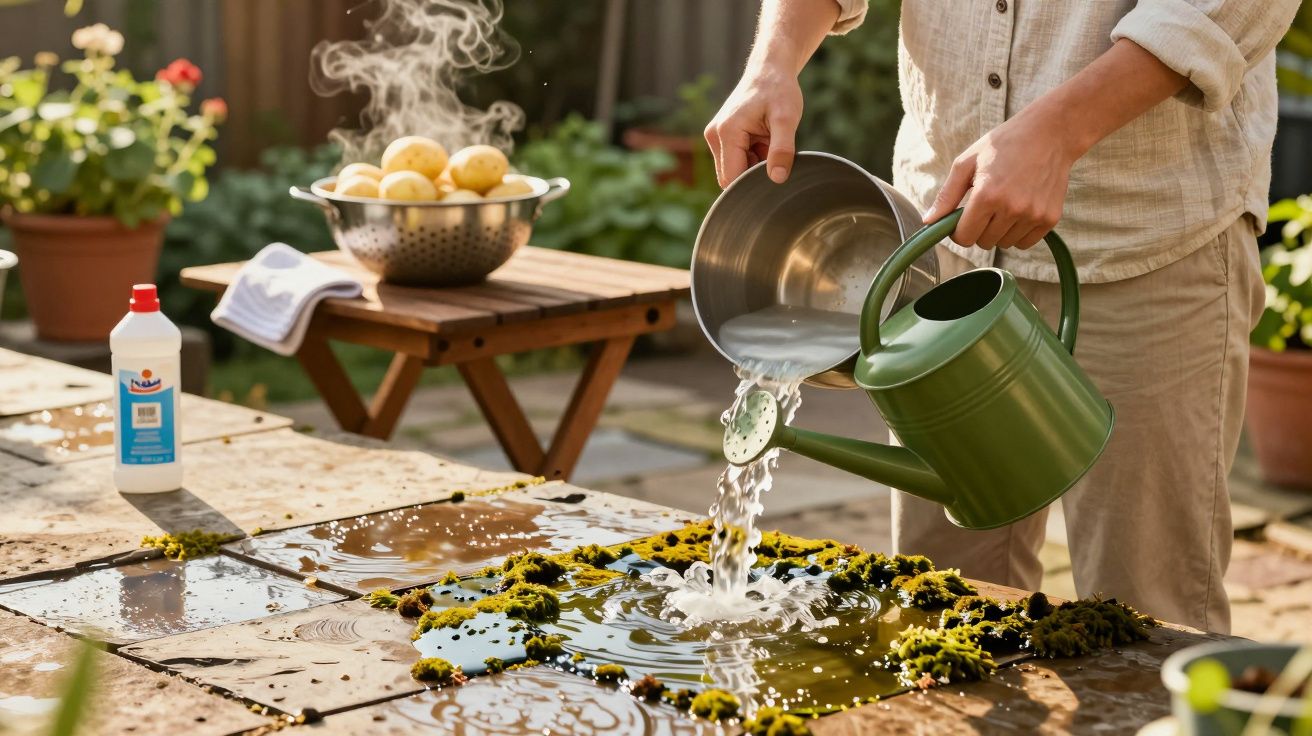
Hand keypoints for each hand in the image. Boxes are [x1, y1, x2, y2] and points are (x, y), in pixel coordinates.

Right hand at [704, 67, 802, 186]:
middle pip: (730, 176)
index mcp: (726, 132)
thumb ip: (782, 149)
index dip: (751, 184)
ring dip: (753, 164)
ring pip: (733, 169)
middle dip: (752, 174)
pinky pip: (735, 159)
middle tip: (775, 153)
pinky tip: (763, 140)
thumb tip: (777, 179)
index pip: (731, 179)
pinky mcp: (720, 135)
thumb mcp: (787, 119)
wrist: (770, 69)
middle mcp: (714, 135)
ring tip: (769, 142)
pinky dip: (751, 156)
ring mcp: (715, 135)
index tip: (774, 176)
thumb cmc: (778, 90)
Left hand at [922, 111, 1080, 248]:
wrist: (1050, 133)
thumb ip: (946, 195)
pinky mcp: (1050, 219)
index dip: (958, 231)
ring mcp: (1033, 215)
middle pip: (983, 242)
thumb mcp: (967, 162)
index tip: (961, 219)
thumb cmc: (1003, 144)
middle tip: (986, 205)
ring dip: (999, 231)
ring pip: (1004, 244)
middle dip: (979, 228)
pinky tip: (1020, 210)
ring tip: (1005, 203)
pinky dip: (1019, 232)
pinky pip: (1025, 243)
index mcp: (986, 195)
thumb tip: (928, 222)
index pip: (964, 237)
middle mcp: (1011, 209)